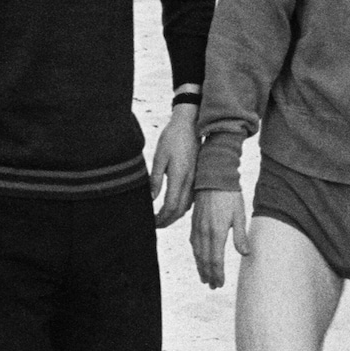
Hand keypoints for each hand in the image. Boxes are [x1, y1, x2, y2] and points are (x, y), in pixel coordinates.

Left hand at [151, 104, 199, 227]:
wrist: (191, 124)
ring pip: (187, 206)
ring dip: (175, 216)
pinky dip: (182, 207)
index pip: (170, 206)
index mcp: (179, 176)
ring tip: (163, 218)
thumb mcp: (159, 157)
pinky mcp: (198, 177)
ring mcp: (196, 179)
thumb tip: (151, 198)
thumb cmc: (172, 138)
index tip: (152, 222)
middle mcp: (190, 181)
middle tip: (156, 225)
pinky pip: (192, 198)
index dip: (161, 218)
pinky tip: (174, 206)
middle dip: (167, 221)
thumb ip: (155, 179)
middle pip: (180, 210)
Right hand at [190, 188, 249, 287]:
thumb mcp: (239, 215)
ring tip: (204, 277)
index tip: (219, 284)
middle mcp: (205, 232)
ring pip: (197, 252)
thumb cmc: (230, 195)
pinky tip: (198, 257)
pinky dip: (196, 254)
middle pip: (205, 259)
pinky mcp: (194, 222)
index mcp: (217, 232)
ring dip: (200, 266)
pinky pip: (193, 242)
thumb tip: (245, 254)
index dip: (217, 274)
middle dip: (208, 274)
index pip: (216, 259)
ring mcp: (197, 227)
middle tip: (212, 286)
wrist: (213, 177)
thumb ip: (240, 236)